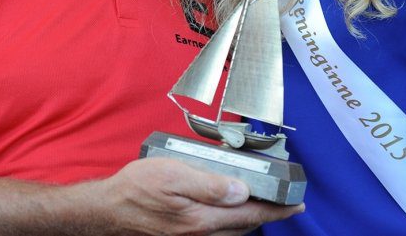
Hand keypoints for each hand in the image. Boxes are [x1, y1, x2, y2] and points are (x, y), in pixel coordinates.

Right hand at [96, 158, 303, 235]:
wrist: (107, 209)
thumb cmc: (136, 188)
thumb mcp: (173, 175)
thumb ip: (209, 184)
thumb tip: (242, 190)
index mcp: (203, 219)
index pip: (251, 215)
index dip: (277, 210)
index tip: (298, 204)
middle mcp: (200, 234)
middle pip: (245, 226)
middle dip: (267, 215)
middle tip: (282, 200)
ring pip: (232, 232)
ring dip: (249, 219)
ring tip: (259, 203)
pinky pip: (217, 233)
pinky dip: (230, 223)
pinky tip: (227, 210)